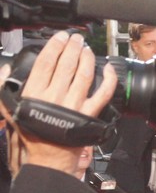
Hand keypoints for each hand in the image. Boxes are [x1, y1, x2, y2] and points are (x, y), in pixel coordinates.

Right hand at [0, 32, 116, 175]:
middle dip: (73, 47)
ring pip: (85, 75)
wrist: (49, 156)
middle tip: (76, 38)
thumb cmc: (31, 132)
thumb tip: (6, 68)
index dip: (55, 45)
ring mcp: (74, 105)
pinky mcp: (90, 113)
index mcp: (35, 93)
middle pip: (67, 64)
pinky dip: (109, 80)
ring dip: (87, 58)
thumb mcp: (9, 109)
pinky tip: (108, 69)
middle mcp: (56, 96)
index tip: (60, 37)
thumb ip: (3, 87)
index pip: (46, 62)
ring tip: (87, 49)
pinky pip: (103, 93)